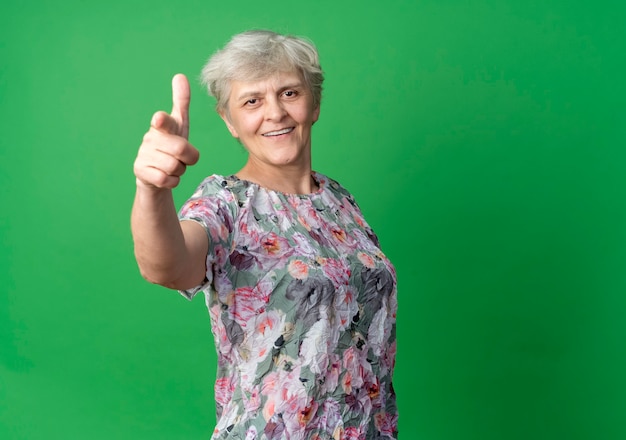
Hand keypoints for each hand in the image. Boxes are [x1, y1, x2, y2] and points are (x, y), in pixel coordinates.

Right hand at [134, 74, 199, 188]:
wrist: (155, 174)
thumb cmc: (170, 146)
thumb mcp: (179, 126)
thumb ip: (181, 102)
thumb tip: (180, 75)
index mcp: (162, 126)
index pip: (164, 121)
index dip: (163, 121)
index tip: (159, 118)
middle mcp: (150, 138)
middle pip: (181, 149)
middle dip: (188, 158)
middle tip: (182, 158)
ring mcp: (143, 154)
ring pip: (175, 166)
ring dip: (179, 170)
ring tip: (172, 167)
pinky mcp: (139, 171)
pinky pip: (166, 180)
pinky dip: (171, 181)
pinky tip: (165, 177)